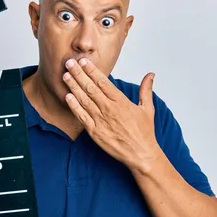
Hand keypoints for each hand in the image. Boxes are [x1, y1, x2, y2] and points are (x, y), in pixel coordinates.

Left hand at [62, 58, 161, 172]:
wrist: (141, 154)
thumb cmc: (144, 133)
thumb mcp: (147, 109)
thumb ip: (146, 90)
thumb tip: (151, 74)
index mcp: (121, 102)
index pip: (103, 82)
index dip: (92, 70)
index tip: (83, 61)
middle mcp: (109, 109)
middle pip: (91, 88)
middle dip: (79, 74)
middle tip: (69, 63)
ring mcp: (101, 121)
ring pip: (84, 100)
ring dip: (74, 87)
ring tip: (65, 76)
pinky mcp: (95, 132)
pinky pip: (82, 117)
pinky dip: (74, 106)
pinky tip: (67, 97)